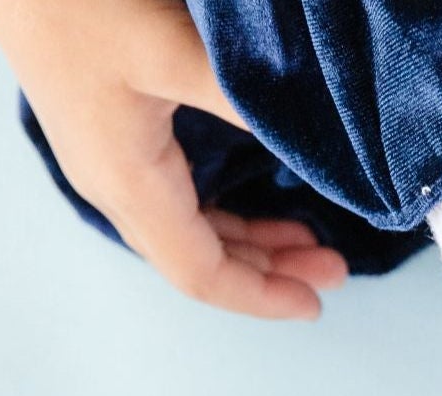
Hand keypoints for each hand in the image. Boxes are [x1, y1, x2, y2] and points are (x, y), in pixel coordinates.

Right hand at [0, 0, 346, 318]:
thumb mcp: (175, 50)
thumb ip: (248, 105)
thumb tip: (321, 151)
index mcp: (128, 181)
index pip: (203, 274)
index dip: (264, 298)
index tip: (319, 300)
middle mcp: (112, 181)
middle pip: (199, 259)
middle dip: (270, 270)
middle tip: (336, 265)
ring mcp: (105, 156)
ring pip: (189, 228)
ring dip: (250, 242)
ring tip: (309, 239)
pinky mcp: (106, 127)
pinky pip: (173, 196)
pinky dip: (222, 212)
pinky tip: (256, 200)